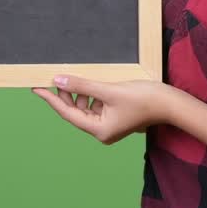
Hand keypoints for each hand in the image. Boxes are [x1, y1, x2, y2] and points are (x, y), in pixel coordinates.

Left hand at [32, 75, 177, 143]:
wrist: (170, 103)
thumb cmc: (143, 98)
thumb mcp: (108, 90)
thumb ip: (82, 86)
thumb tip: (58, 81)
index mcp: (99, 130)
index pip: (67, 113)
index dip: (51, 99)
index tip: (36, 88)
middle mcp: (102, 130)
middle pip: (75, 110)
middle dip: (65, 94)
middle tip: (51, 77)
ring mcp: (109, 124)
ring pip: (85, 106)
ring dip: (78, 92)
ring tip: (71, 77)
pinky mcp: (116, 115)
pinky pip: (96, 104)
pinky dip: (90, 93)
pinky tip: (87, 82)